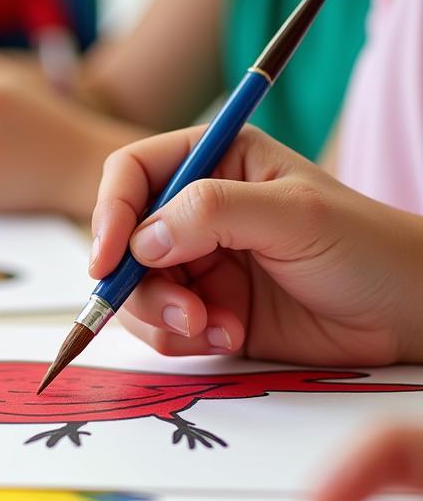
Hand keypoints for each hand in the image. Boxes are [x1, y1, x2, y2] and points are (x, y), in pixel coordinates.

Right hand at [89, 125, 422, 364]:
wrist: (407, 315)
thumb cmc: (365, 248)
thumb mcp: (292, 215)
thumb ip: (212, 212)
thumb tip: (139, 240)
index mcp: (215, 161)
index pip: (132, 174)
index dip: (110, 212)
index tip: (107, 259)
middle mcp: (196, 212)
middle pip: (122, 241)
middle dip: (140, 282)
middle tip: (182, 311)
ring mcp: (199, 263)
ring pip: (136, 290)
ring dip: (163, 316)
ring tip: (213, 326)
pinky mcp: (206, 310)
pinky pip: (161, 328)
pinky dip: (183, 338)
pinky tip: (230, 336)